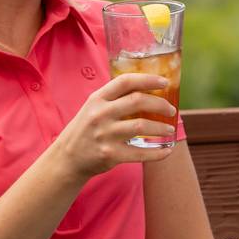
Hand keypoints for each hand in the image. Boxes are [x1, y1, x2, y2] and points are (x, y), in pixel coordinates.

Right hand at [51, 74, 176, 181]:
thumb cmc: (86, 129)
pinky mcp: (110, 154)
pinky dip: (157, 152)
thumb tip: (149, 89)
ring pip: (142, 125)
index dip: (148, 79)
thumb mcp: (94, 107)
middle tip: (172, 109)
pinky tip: (167, 150)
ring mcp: (105, 134)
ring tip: (170, 128)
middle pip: (138, 101)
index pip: (126, 81)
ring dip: (161, 127)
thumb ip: (115, 98)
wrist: (66, 158)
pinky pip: (140, 152)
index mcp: (98, 99)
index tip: (165, 82)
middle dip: (160, 104)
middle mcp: (100, 114)